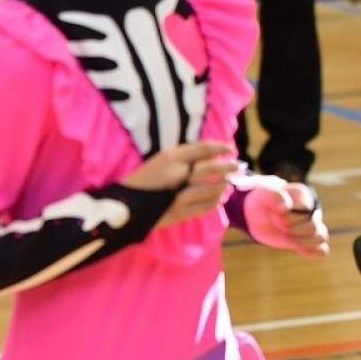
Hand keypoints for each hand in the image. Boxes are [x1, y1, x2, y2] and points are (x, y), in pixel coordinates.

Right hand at [121, 140, 239, 226]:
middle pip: (210, 167)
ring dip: (223, 185)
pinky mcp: (180, 212)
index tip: (229, 147)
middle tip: (237, 166)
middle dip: (227, 166)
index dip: (218, 147)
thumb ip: (179, 159)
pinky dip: (215, 201)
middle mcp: (178, 174)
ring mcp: (180, 194)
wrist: (123, 205)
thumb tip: (205, 157)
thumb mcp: (156, 162)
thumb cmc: (138, 180)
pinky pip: (205, 206)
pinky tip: (218, 198)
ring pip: (211, 188)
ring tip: (228, 183)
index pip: (201, 148)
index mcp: (169, 157)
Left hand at [243, 179, 328, 257]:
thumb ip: (275, 196)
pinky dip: (312, 252)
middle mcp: (311, 211)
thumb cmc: (263, 202)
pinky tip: (300, 250)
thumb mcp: (263, 195)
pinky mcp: (307, 241)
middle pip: (312, 226)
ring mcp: (311, 227)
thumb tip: (285, 208)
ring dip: (303, 242)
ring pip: (321, 238)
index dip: (288, 213)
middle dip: (292, 228)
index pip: (305, 208)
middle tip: (277, 224)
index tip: (275, 212)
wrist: (258, 213)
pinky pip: (321, 250)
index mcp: (303, 196)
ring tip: (287, 238)